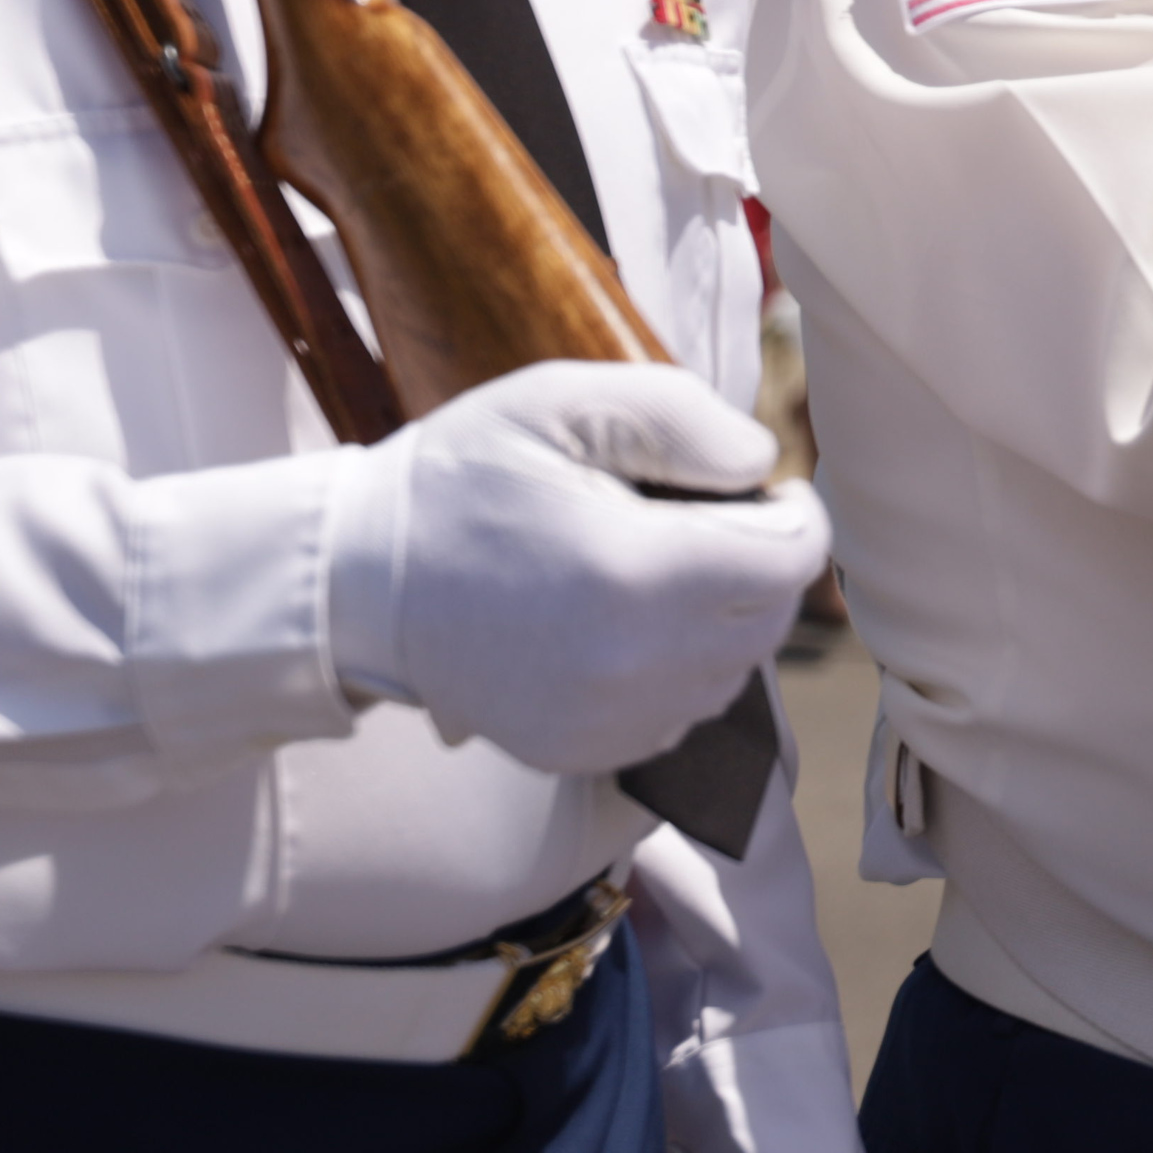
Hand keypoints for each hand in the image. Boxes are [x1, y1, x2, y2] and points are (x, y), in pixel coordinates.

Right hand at [326, 361, 829, 775]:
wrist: (358, 582)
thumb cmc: (465, 477)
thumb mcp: (563, 401)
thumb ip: (681, 416)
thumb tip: (761, 461)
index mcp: (636, 570)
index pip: (792, 558)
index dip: (793, 511)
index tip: (754, 486)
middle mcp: (633, 663)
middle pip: (770, 616)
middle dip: (759, 560)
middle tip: (697, 518)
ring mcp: (608, 720)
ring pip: (733, 668)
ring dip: (720, 616)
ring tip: (651, 567)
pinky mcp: (583, 751)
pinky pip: (681, 712)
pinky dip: (675, 667)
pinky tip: (620, 622)